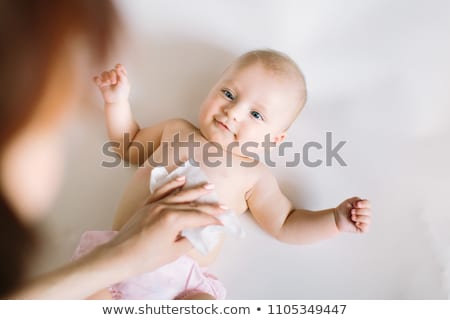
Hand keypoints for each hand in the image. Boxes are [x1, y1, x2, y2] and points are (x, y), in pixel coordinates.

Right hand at [93, 64, 129, 103]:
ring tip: (108, 83)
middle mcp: (114, 77)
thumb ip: (122, 74)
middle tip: (114, 82)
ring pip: (104, 73)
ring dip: (106, 77)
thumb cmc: (122, 93)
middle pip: (111, 70)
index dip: (118, 66)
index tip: (117, 67)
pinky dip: (97, 80)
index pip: (120, 68)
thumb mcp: (125, 83)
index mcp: (121, 76)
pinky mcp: (101, 84)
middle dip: (112, 75)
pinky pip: (96, 79)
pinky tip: (101, 83)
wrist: (116, 101)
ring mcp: (107, 80)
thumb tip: (116, 67)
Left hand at [103, 176, 225, 276]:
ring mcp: (155, 204)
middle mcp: (165, 207)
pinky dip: (171, 184)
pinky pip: (161, 191)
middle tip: (223, 205)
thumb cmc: (145, 258)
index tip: (223, 221)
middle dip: (209, 205)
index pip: (199, 217)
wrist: (118, 256)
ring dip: (195, 190)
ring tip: (209, 186)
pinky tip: (181, 179)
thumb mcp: (173, 253)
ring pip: (179, 194)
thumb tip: (198, 233)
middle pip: (192, 204)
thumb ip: (188, 240)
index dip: (213, 219)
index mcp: (173, 219)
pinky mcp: (146, 205)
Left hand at [334, 197, 370, 232]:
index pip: (369, 204)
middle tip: (351, 212)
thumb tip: (360, 205)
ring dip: (358, 217)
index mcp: (364, 206)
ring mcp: (365, 221)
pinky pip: (366, 227)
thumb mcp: (349, 201)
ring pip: (368, 219)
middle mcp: (366, 214)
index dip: (364, 204)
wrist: (337, 218)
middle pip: (369, 211)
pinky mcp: (363, 229)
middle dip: (359, 211)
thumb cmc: (343, 210)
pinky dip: (360, 225)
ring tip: (352, 217)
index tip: (356, 205)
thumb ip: (356, 199)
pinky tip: (356, 223)